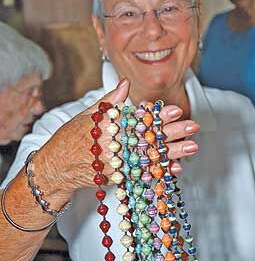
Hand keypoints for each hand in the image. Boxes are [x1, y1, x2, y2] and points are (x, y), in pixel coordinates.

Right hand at [35, 79, 199, 199]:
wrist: (56, 167)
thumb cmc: (71, 138)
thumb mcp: (87, 115)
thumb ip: (109, 100)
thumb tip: (125, 83)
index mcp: (106, 126)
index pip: (137, 119)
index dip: (158, 115)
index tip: (175, 110)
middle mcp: (112, 145)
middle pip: (147, 138)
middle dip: (172, 132)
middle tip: (192, 126)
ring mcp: (116, 163)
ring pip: (149, 158)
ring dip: (173, 153)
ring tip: (192, 147)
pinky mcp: (117, 177)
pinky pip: (142, 176)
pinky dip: (159, 172)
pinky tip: (176, 168)